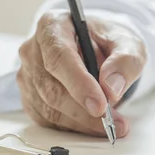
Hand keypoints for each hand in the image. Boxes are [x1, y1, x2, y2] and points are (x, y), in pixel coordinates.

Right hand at [17, 11, 145, 135]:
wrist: (98, 50)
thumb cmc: (108, 42)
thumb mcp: (127, 43)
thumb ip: (125, 60)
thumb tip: (111, 87)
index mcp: (53, 27)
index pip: (59, 57)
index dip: (79, 84)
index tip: (101, 105)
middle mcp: (32, 50)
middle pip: (51, 89)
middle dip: (85, 112)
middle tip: (115, 123)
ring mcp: (27, 75)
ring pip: (49, 109)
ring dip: (82, 123)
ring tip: (113, 125)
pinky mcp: (30, 97)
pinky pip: (48, 120)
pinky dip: (73, 127)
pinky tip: (94, 125)